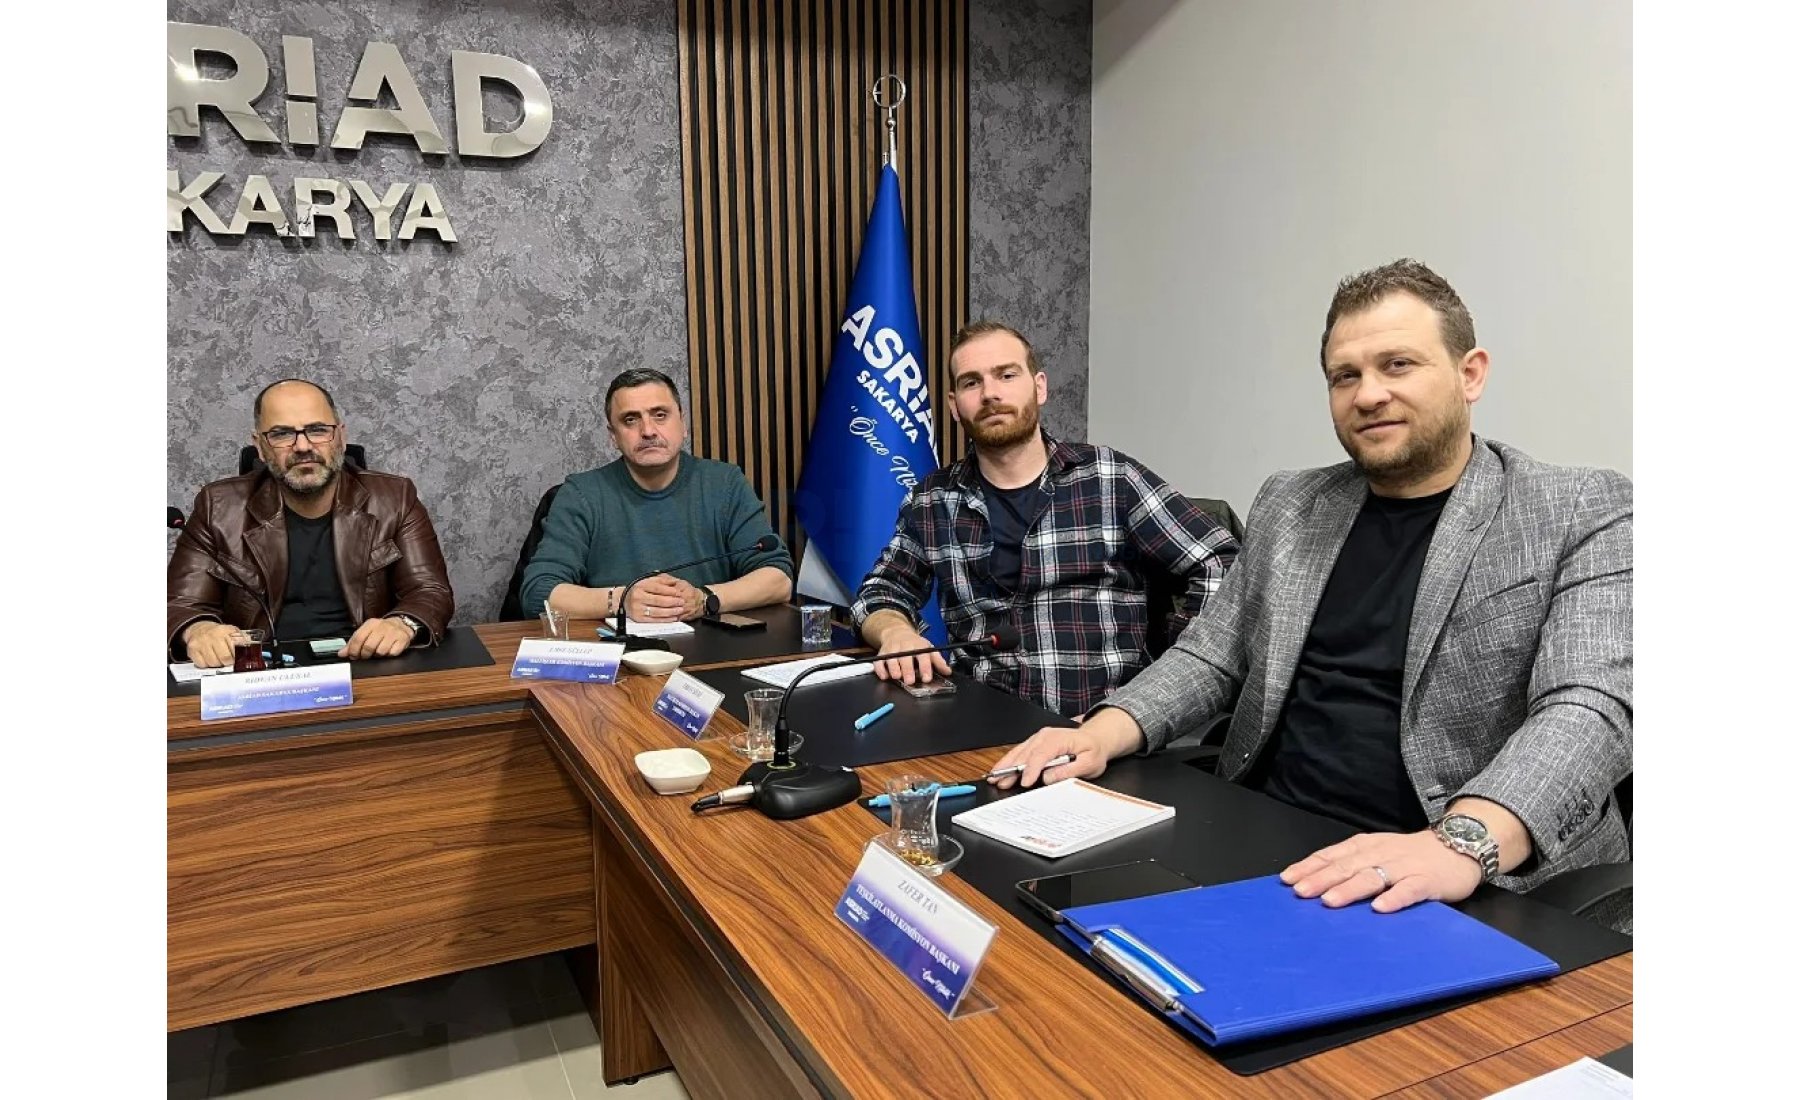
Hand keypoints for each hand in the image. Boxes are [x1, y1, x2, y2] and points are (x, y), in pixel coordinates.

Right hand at [183, 621, 240, 668]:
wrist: (198, 629)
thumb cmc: (218, 633)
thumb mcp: (232, 631)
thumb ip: (242, 639)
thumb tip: (250, 648)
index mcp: (224, 631)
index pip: (235, 649)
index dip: (238, 657)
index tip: (238, 659)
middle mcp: (211, 636)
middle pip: (225, 658)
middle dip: (228, 662)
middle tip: (228, 660)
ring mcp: (200, 644)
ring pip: (213, 663)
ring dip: (218, 664)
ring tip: (218, 658)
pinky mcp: (192, 651)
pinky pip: (202, 665)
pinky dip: (207, 665)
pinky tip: (209, 659)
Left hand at [342, 616, 417, 659]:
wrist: (402, 624)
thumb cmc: (381, 630)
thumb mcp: (367, 632)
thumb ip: (353, 642)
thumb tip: (341, 653)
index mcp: (371, 624)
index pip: (358, 638)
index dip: (354, 650)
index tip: (353, 656)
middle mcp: (382, 626)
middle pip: (369, 646)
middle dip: (365, 655)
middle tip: (366, 656)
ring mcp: (393, 633)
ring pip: (381, 651)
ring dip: (378, 655)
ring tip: (378, 652)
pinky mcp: (403, 639)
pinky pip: (392, 653)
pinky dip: (389, 655)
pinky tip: (388, 650)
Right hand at [627, 575, 695, 621]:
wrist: (623, 600)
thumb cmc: (638, 590)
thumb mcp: (647, 581)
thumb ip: (661, 580)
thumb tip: (674, 582)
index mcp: (641, 586)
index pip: (657, 588)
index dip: (669, 591)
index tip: (678, 593)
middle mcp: (638, 597)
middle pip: (658, 600)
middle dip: (672, 602)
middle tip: (682, 602)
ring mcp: (638, 609)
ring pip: (657, 611)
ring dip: (670, 612)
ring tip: (679, 610)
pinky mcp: (639, 618)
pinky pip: (654, 620)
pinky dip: (665, 619)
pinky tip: (672, 618)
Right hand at [872, 624, 950, 684]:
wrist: (897, 632)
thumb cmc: (914, 644)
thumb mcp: (928, 649)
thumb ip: (938, 661)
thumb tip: (948, 671)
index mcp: (918, 646)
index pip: (923, 656)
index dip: (925, 667)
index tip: (926, 678)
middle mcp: (904, 646)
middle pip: (905, 657)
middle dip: (907, 669)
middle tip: (910, 681)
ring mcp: (892, 650)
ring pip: (891, 659)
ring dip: (893, 668)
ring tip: (897, 677)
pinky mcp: (882, 654)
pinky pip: (879, 661)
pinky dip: (880, 669)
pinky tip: (884, 676)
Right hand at [986, 726, 1110, 788]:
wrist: (1095, 739)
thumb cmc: (1092, 750)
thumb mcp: (1089, 763)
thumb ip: (1070, 770)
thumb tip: (1049, 777)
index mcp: (1059, 739)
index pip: (1041, 754)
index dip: (1032, 769)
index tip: (1025, 782)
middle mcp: (1045, 736)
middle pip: (1025, 753)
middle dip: (1012, 768)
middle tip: (1000, 782)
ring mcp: (1038, 738)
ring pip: (1018, 752)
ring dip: (1006, 765)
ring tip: (994, 777)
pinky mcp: (1034, 743)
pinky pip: (1019, 751)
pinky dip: (1008, 761)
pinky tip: (1001, 769)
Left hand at [1280, 830, 1482, 913]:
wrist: (1460, 845)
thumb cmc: (1411, 854)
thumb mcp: (1378, 852)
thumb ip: (1352, 864)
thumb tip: (1315, 881)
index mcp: (1366, 846)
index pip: (1332, 855)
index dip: (1310, 867)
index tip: (1287, 880)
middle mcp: (1381, 853)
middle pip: (1347, 866)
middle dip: (1321, 879)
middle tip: (1299, 892)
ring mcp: (1405, 866)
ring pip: (1373, 876)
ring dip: (1350, 888)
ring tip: (1329, 901)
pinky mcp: (1428, 881)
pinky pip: (1410, 890)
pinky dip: (1395, 897)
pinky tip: (1380, 908)